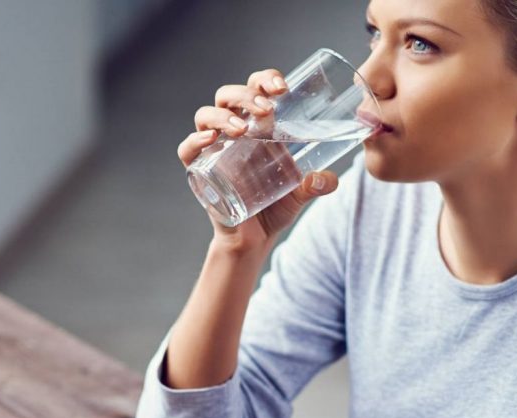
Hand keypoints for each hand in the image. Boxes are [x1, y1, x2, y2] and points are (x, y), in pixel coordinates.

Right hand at [177, 69, 339, 252]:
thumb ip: (316, 184)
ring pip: (205, 115)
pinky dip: (194, 141)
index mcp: (258, 126)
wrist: (254, 239)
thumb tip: (328, 179)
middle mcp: (232, 131)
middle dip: (246, 95)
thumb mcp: (301, 193)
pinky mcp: (199, 170)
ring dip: (223, 115)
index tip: (283, 88)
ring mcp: (213, 149)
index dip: (265, 79)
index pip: (255, 88)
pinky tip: (210, 140)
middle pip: (228, 95)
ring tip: (242, 128)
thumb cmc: (275, 206)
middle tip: (267, 109)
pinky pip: (187, 149)